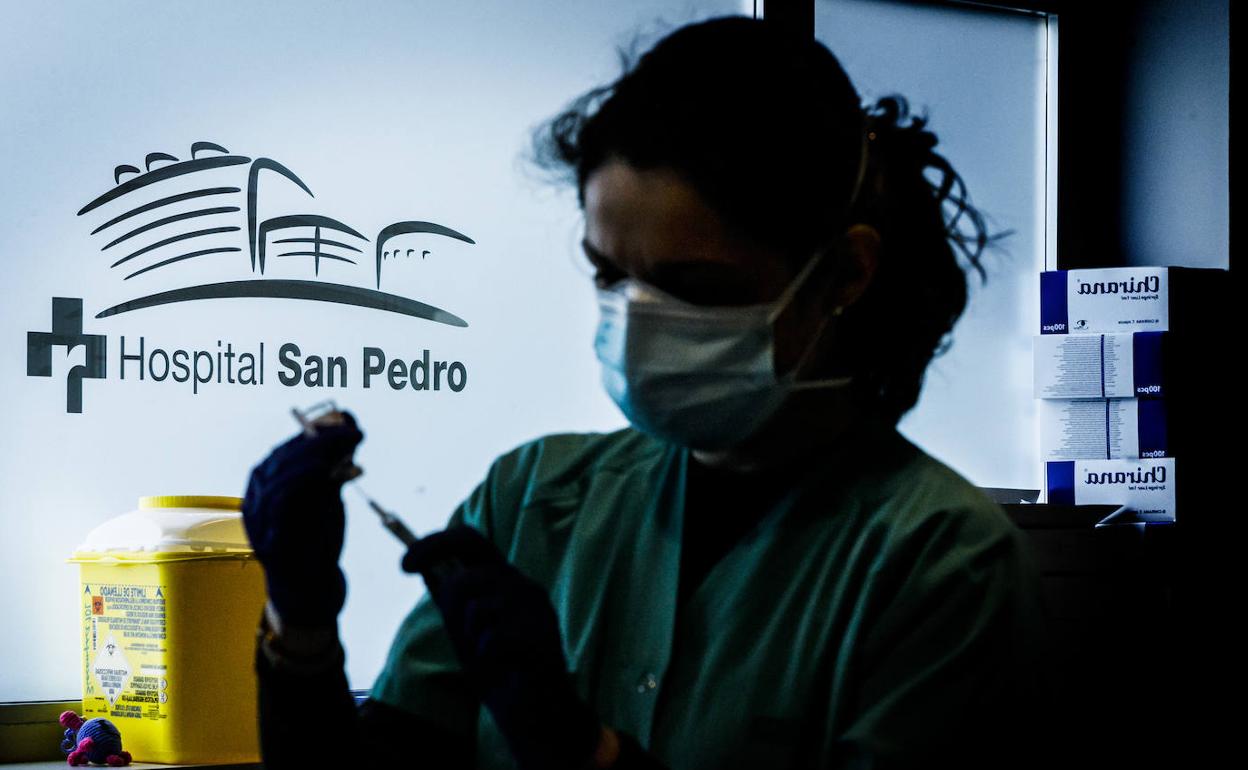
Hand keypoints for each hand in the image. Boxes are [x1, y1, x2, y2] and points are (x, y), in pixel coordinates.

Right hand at [243, 411, 362, 627]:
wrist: (308, 586)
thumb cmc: (316, 537)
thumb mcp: (327, 496)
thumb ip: (335, 465)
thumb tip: (350, 424)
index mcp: (267, 484)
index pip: (288, 448)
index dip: (317, 431)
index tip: (347, 421)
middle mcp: (258, 497)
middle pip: (283, 457)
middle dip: (321, 439)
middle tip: (353, 431)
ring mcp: (261, 519)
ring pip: (279, 476)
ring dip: (314, 454)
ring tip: (342, 444)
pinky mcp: (271, 540)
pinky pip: (280, 504)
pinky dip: (300, 482)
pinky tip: (324, 470)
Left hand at [403, 527, 602, 769]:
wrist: (534, 711)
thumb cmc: (500, 668)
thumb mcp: (465, 630)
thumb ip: (450, 598)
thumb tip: (424, 566)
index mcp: (504, 579)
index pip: (469, 540)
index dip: (433, 544)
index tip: (404, 564)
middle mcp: (523, 585)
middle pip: (469, 575)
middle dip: (454, 609)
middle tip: (466, 637)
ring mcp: (536, 607)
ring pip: (478, 608)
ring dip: (473, 640)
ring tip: (492, 656)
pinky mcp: (542, 633)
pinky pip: (492, 638)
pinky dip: (488, 659)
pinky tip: (505, 666)